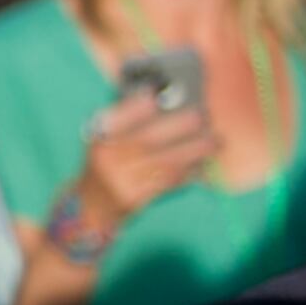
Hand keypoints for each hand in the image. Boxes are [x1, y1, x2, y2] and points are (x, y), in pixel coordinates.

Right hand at [77, 93, 215, 231]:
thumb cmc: (106, 168)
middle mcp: (108, 160)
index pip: (116, 119)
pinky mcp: (134, 198)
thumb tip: (162, 103)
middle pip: (147, 140)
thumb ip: (125, 124)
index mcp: (99, 141)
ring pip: (164, 161)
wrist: (91, 208)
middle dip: (178, 126)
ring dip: (194, 150)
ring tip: (215, 141)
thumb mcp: (105, 144)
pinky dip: (187, 171)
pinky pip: (167, 181)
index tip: (154, 96)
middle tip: (201, 117)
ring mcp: (120, 181)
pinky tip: (201, 164)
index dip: (135, 107)